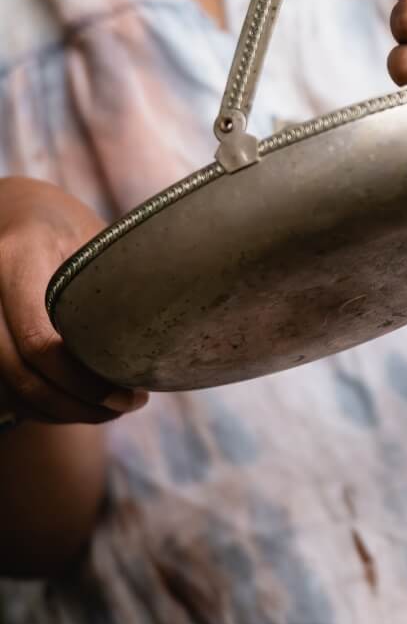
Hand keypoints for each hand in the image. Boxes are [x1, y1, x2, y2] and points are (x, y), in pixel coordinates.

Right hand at [0, 178, 147, 426]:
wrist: (13, 212)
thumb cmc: (67, 224)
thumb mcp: (93, 236)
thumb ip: (115, 278)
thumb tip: (173, 332)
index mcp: (17, 259)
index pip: (39, 340)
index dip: (83, 380)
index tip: (131, 392)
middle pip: (18, 373)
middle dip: (75, 402)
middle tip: (128, 406)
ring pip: (6, 388)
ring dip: (60, 411)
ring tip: (113, 409)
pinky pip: (1, 389)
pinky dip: (41, 406)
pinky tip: (83, 403)